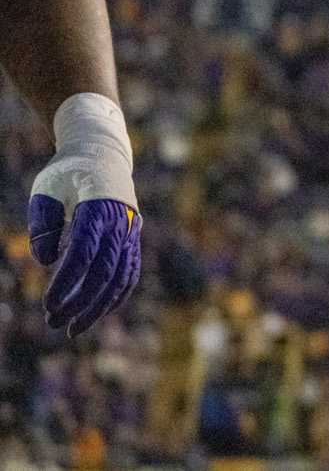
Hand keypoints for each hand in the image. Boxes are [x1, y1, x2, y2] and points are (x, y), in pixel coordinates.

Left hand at [29, 93, 142, 336]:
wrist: (103, 152)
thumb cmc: (68, 171)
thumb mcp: (46, 188)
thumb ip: (43, 225)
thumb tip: (48, 262)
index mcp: (101, 205)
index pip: (85, 252)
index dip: (67, 281)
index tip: (48, 304)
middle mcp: (123, 220)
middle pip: (105, 271)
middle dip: (80, 302)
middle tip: (52, 323)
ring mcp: (132, 230)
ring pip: (121, 276)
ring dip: (98, 306)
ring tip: (71, 328)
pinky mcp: (132, 237)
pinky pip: (129, 272)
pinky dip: (116, 295)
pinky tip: (96, 313)